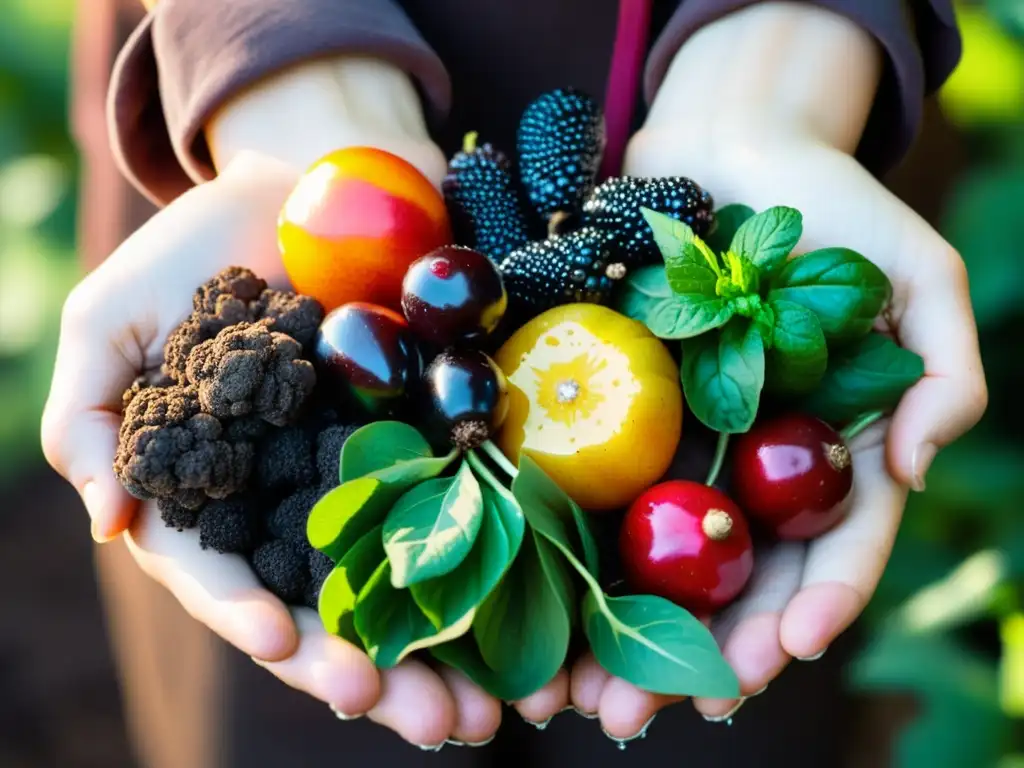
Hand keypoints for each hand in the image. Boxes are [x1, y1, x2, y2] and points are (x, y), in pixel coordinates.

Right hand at [40, 152, 570, 745]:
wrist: (308, 186)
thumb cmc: (197, 251)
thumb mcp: (116, 320)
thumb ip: (91, 416)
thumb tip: (110, 520)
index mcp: (223, 496)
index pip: (228, 579)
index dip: (250, 616)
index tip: (286, 641)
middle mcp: (301, 504)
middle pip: (331, 610)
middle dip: (370, 671)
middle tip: (427, 725)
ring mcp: (375, 476)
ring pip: (408, 585)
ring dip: (446, 655)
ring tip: (486, 716)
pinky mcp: (438, 439)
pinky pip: (471, 509)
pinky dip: (501, 566)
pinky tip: (537, 617)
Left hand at [569, 2, 986, 736]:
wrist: (722, 147)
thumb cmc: (826, 203)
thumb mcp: (913, 268)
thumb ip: (941, 361)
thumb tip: (921, 458)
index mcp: (826, 449)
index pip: (830, 546)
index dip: (813, 603)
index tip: (781, 651)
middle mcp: (749, 464)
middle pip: (731, 578)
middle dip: (697, 655)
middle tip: (648, 716)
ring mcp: (677, 443)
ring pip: (650, 557)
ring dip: (616, 632)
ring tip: (580, 698)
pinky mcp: (607, 408)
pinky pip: (584, 485)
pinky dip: (560, 548)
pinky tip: (528, 601)